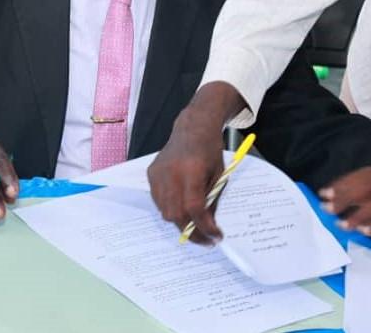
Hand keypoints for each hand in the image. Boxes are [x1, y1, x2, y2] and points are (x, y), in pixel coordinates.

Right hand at [148, 107, 225, 244]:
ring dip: (180, 222)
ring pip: (164, 210)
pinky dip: (170, 209)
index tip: (215, 237)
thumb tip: (207, 227)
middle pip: (175, 213)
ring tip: (195, 226)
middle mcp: (170, 173)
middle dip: (191, 232)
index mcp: (191, 170)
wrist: (192, 130)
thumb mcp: (219, 177)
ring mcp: (157, 174)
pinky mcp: (151, 174)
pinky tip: (182, 208)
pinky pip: (158, 201)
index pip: (194, 207)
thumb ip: (211, 201)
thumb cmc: (209, 152)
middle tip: (205, 240)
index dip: (204, 226)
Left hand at [320, 166, 370, 236]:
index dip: (343, 183)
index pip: (363, 176)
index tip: (324, 193)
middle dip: (345, 197)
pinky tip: (364, 231)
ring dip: (359, 215)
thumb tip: (331, 198)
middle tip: (327, 208)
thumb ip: (362, 193)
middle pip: (368, 187)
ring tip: (342, 225)